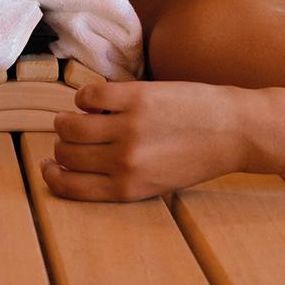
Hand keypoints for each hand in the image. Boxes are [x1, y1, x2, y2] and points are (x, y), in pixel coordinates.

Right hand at [39, 78, 249, 201]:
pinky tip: (98, 100)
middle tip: (72, 137)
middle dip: (63, 146)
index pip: (69, 187)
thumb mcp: (158, 183)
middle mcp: (123, 161)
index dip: (51, 176)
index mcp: (127, 188)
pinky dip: (85, 97)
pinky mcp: (135, 97)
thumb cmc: (198, 157)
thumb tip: (77, 160)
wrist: (235, 130)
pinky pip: (87, 96)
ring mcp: (128, 127)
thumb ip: (120, 177)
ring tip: (78, 117)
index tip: (48, 165)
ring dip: (66, 120)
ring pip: (68, 125)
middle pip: (66, 153)